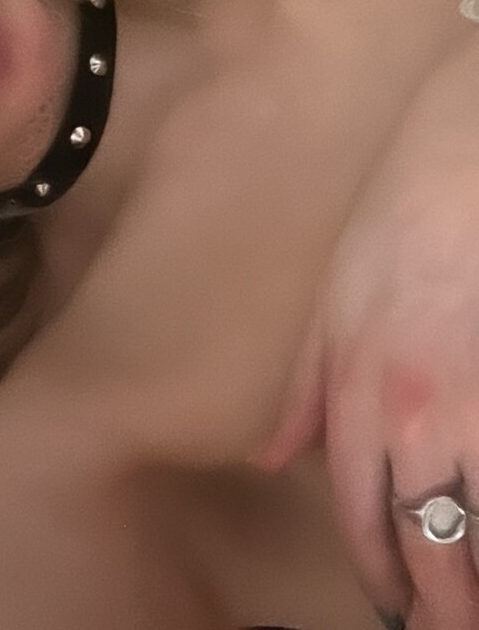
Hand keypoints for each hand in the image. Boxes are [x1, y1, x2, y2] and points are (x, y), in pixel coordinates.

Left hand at [258, 39, 478, 629]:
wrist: (473, 151)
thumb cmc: (404, 211)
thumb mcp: (337, 292)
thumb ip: (309, 384)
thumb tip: (275, 457)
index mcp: (363, 391)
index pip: (368, 521)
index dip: (387, 581)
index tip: (401, 612)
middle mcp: (423, 415)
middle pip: (436, 549)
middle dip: (445, 604)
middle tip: (448, 624)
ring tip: (475, 602)